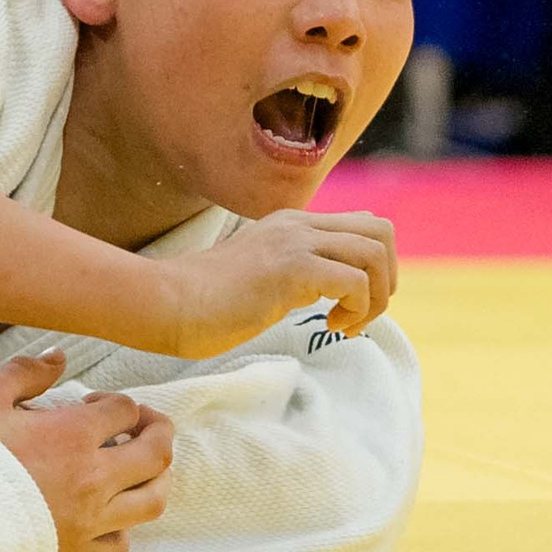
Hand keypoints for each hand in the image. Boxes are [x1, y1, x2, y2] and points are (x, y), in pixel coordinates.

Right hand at [0, 354, 173, 551]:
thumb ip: (25, 371)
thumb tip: (58, 357)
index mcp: (73, 435)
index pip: (124, 410)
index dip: (115, 401)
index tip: (94, 404)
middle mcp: (92, 479)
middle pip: (156, 453)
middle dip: (158, 431)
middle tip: (145, 424)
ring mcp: (88, 522)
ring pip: (152, 501)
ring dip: (156, 479)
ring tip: (144, 469)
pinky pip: (119, 547)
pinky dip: (124, 529)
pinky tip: (110, 518)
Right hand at [153, 209, 397, 357]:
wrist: (166, 303)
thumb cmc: (203, 303)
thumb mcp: (259, 277)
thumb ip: (291, 273)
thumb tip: (325, 293)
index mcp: (291, 225)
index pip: (362, 226)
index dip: (372, 268)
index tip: (349, 304)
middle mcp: (298, 225)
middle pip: (381, 230)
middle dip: (386, 278)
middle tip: (359, 313)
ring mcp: (295, 243)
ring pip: (375, 253)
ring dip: (374, 298)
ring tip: (344, 324)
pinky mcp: (292, 269)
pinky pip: (355, 281)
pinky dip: (356, 309)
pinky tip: (330, 327)